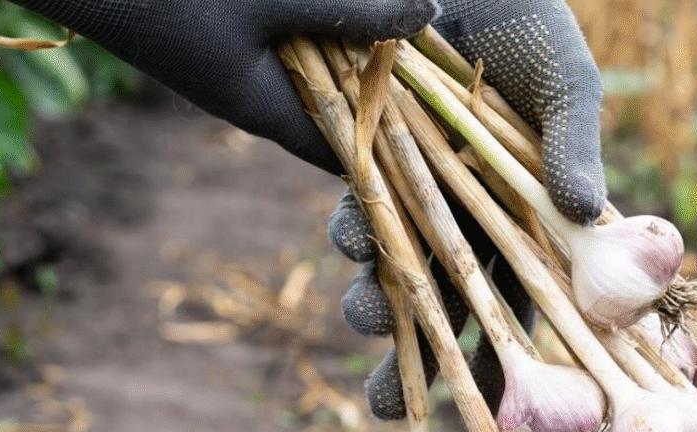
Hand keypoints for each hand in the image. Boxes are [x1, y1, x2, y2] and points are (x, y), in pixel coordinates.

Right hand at [5, 0, 438, 172]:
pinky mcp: (229, 32)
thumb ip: (349, 8)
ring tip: (416, 22)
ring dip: (359, 41)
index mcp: (268, 111)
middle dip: (396, 86)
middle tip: (454, 66)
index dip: (409, 147)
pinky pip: (292, 36)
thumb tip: (429, 11)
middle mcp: (257, 98)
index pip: (354, 152)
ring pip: (321, 64)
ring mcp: (239, 65)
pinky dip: (323, 19)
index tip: (466, 135)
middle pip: (344, 106)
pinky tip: (356, 6)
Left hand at [331, 0, 605, 417]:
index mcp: (544, 205)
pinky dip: (359, 241)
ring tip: (366, 315)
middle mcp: (486, 211)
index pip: (542, 297)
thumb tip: (587, 211)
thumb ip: (573, 134)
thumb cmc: (512, 6)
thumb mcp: (555, 64)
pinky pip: (368, 222)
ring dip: (384, 306)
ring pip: (408, 273)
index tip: (502, 417)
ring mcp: (426, 191)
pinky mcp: (373, 166)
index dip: (525, 359)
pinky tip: (351, 240)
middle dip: (429, 362)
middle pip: (464, 305)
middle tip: (392, 412)